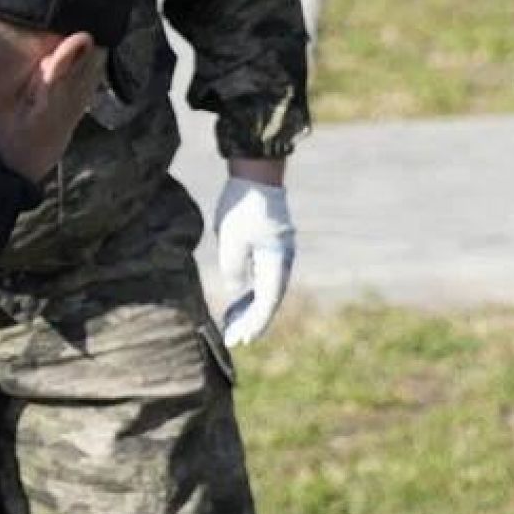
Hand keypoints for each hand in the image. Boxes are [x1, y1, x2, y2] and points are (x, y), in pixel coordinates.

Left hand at [213, 175, 295, 346]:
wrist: (257, 173)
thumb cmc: (243, 205)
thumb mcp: (230, 239)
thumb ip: (233, 269)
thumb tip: (236, 290)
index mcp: (276, 261)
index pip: (267, 302)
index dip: (254, 323)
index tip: (241, 339)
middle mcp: (282, 261)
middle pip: (269, 300)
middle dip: (252, 321)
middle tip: (235, 340)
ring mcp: (279, 254)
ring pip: (267, 290)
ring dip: (251, 308)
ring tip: (232, 324)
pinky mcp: (272, 247)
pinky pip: (264, 277)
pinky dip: (252, 292)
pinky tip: (239, 300)